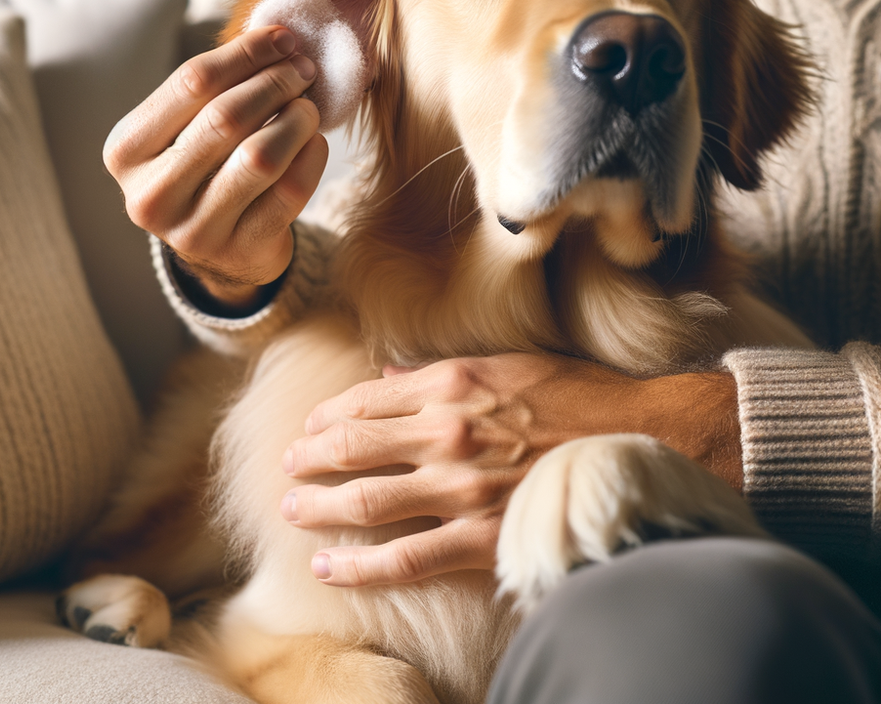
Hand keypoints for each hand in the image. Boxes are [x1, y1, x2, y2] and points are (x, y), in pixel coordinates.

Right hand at [104, 26, 328, 309]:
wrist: (217, 252)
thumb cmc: (202, 169)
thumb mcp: (185, 128)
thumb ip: (216, 86)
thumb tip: (279, 38)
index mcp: (126, 151)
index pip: (192, 82)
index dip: (246, 53)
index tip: (284, 39)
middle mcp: (150, 195)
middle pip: (226, 117)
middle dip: (275, 83)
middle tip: (304, 71)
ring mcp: (194, 229)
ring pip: (260, 156)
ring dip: (296, 119)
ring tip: (308, 106)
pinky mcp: (239, 251)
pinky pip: (290, 191)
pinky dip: (311, 157)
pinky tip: (314, 141)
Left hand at [280, 353, 741, 585]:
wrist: (643, 440)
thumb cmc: (576, 397)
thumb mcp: (505, 364)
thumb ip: (438, 371)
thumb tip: (385, 375)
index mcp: (452, 383)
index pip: (365, 399)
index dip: (326, 415)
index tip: (308, 426)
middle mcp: (447, 431)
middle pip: (352, 446)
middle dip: (308, 458)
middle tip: (286, 468)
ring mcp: (461, 486)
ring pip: (366, 499)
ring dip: (319, 506)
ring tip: (293, 511)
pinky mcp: (480, 535)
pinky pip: (405, 556)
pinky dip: (360, 564)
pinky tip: (329, 566)